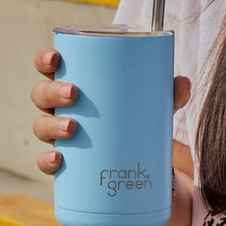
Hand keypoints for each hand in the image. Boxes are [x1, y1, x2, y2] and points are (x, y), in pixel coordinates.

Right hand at [30, 47, 191, 175]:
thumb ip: (169, 95)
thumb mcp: (152, 107)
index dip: (46, 60)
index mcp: (74, 86)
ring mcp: (60, 138)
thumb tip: (184, 83)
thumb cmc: (135, 123)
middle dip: (52, 92)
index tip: (57, 57)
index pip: (50, 68)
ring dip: (51, 125)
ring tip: (73, 127)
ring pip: (41, 127)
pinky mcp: (67, 166)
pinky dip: (48, 162)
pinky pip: (47, 164)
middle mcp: (60, 110)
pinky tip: (58, 161)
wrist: (139, 168)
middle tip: (73, 93)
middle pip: (41, 96)